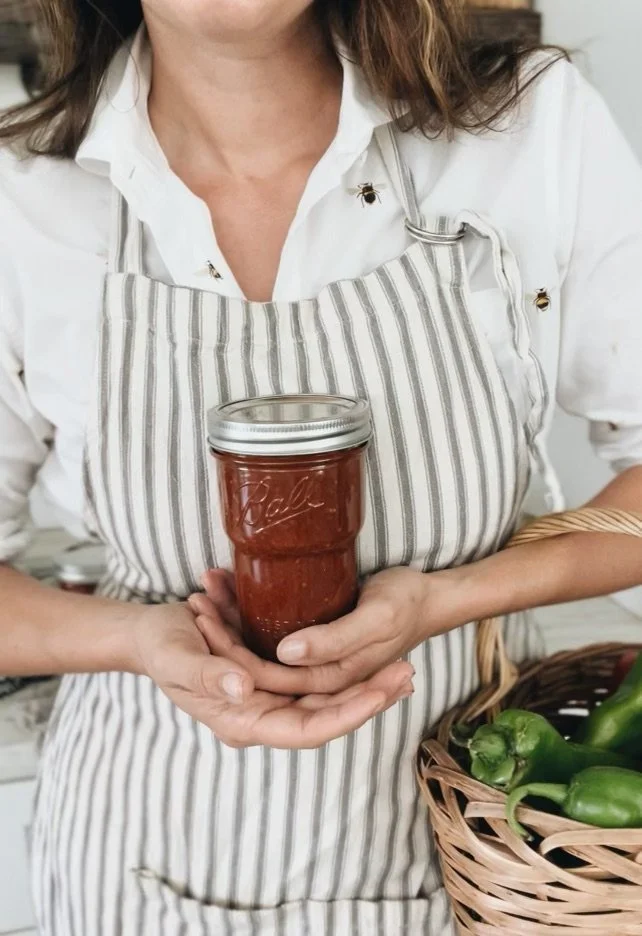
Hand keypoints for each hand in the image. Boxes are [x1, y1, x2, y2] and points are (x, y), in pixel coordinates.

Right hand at [132, 602, 413, 748]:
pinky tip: (373, 652)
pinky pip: (314, 676)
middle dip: (368, 697)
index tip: (377, 696)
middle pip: (325, 714)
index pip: (304, 730)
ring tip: (403, 663)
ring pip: (327, 695)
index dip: (343, 716)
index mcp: (242, 720)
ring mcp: (269, 694)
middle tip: (407, 673)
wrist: (149, 634)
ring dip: (364, 680)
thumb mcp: (176, 659)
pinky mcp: (272, 672)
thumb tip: (243, 687)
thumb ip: (206, 675)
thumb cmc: (159, 648)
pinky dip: (342, 664)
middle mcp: (262, 713)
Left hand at [191, 567, 447, 695]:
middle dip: (222, 641)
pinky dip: (242, 615)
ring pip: (258, 654)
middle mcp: (316, 681)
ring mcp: (311, 665)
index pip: (271, 683)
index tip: (208, 624)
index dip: (233, 659)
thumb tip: (286, 653)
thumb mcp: (378, 617)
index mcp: (332, 682)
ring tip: (201, 595)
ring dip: (227, 627)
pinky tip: (222, 590)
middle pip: (258, 673)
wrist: (428, 595)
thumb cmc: (407, 602)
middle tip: (197, 605)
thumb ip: (335, 640)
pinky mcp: (308, 646)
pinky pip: (267, 638)